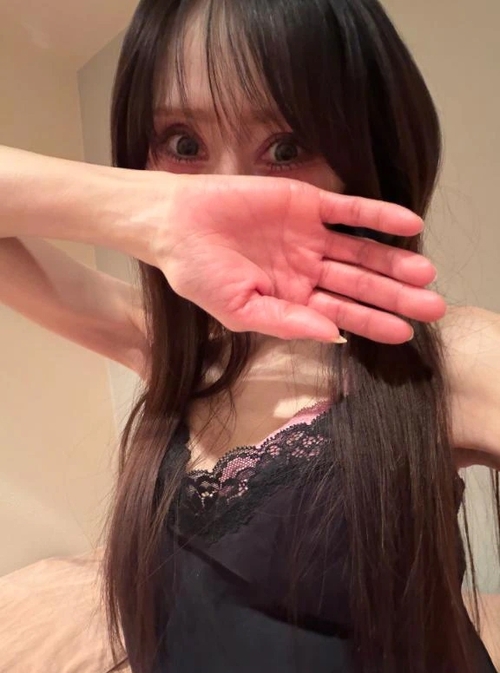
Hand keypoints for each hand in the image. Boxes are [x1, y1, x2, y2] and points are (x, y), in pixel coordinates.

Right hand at [141, 173, 445, 342]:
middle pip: (361, 284)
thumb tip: (332, 336)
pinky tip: (408, 224)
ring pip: (362, 250)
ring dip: (393, 261)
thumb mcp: (239, 309)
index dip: (373, 322)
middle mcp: (308, 268)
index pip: (342, 313)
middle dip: (395, 296)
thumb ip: (285, 322)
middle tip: (432, 305)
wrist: (176, 224)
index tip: (404, 333)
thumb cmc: (198, 273)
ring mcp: (310, 236)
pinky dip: (379, 215)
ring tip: (426, 273)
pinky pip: (351, 210)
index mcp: (293, 298)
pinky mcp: (308, 203)